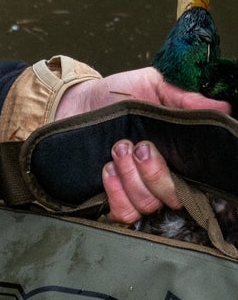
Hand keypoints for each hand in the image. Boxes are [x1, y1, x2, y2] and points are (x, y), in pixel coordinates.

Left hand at [52, 66, 230, 224]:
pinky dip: (117, 194)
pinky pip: (124, 213)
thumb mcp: (152, 86)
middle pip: (174, 197)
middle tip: (137, 146)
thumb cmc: (117, 94)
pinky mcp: (112, 197)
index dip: (195, 174)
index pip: (200, 178)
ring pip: (148, 205)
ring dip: (132, 178)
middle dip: (155, 173)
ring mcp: (137, 189)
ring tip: (118, 150)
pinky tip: (108, 170)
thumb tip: (223, 109)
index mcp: (178, 153)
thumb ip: (184, 97)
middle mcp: (161, 176)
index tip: (169, 151)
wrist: (76, 101)